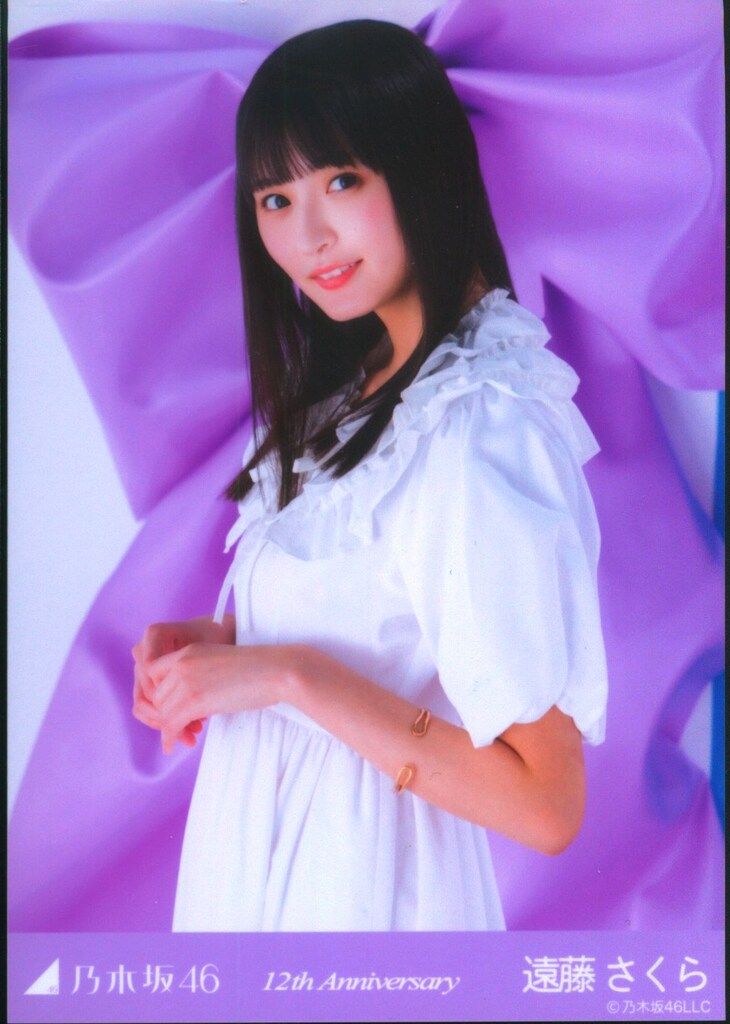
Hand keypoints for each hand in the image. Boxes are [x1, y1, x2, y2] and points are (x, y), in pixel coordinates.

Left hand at [147, 641, 296, 753]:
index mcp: (188, 651)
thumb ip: (198, 675)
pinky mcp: (195, 699)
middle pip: (157, 696)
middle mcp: (182, 663)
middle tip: (182, 728)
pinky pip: (171, 723)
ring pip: (163, 711)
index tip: (173, 707)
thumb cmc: (257, 669)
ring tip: (184, 737)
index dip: (161, 694)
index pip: (154, 673)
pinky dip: (169, 737)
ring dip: (170, 728)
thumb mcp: (219, 664)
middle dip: (166, 714)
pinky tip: (172, 745)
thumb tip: (188, 703)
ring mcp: (187, 680)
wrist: (277, 670)